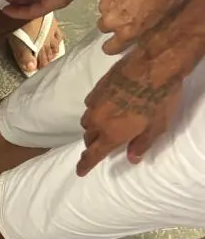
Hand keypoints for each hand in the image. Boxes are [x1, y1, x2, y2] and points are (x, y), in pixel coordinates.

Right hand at [78, 37, 186, 175]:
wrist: (153, 66)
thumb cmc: (159, 99)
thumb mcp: (157, 127)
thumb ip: (141, 144)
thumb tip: (132, 158)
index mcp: (111, 135)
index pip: (92, 155)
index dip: (85, 165)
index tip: (80, 171)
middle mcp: (97, 121)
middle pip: (88, 138)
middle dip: (93, 143)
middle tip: (103, 144)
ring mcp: (95, 103)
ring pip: (87, 121)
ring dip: (94, 126)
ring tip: (106, 123)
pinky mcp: (96, 88)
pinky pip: (90, 104)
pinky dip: (96, 109)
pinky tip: (107, 104)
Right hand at [99, 0, 191, 53]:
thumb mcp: (164, 14)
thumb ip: (145, 26)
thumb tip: (141, 27)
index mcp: (129, 31)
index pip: (110, 48)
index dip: (112, 46)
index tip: (114, 43)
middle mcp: (113, 20)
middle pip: (104, 27)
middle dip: (112, 22)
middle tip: (124, 13)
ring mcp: (106, 3)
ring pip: (104, 9)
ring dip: (113, 5)